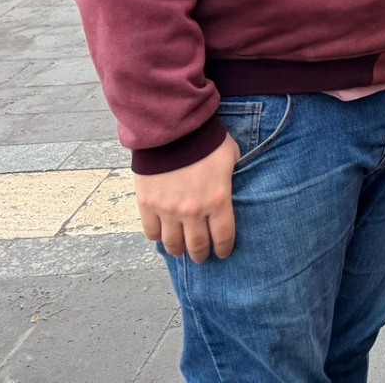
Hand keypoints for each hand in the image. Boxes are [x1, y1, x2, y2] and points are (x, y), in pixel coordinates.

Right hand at [135, 134, 238, 261]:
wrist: (172, 129)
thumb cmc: (206, 140)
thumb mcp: (231, 157)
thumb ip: (234, 176)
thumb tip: (237, 185)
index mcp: (217, 200)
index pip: (223, 236)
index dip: (224, 248)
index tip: (223, 252)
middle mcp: (193, 210)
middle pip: (197, 246)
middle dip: (201, 255)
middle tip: (202, 257)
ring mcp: (168, 209)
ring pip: (172, 244)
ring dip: (178, 250)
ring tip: (181, 250)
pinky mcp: (147, 204)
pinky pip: (151, 231)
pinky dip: (156, 237)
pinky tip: (161, 235)